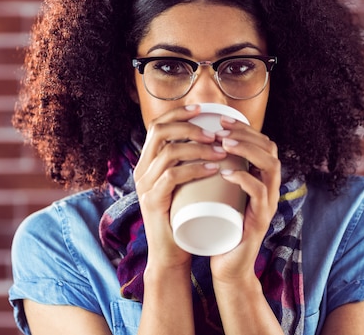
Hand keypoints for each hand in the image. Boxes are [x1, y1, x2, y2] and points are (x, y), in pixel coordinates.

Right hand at [133, 105, 227, 269]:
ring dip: (198, 148)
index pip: (157, 126)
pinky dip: (194, 169)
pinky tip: (212, 169)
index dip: (178, 112)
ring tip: (221, 152)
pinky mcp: (153, 202)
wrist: (172, 254)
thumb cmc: (185, 218)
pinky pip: (172, 177)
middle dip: (190, 127)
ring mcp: (145, 186)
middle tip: (216, 135)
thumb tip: (216, 142)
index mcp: (147, 163)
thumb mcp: (186, 186)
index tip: (202, 110)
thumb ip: (192, 166)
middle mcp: (141, 170)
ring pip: (169, 152)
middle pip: (160, 132)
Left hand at [209, 115, 280, 282]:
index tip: (221, 119)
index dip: (245, 128)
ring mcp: (268, 204)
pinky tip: (227, 172)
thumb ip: (216, 175)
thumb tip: (193, 148)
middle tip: (220, 129)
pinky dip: (244, 179)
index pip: (264, 144)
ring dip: (247, 151)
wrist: (227, 266)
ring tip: (223, 144)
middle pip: (270, 149)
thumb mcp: (220, 195)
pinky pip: (260, 194)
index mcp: (261, 180)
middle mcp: (270, 189)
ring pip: (270, 167)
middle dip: (246, 133)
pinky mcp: (260, 221)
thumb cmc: (220, 227)